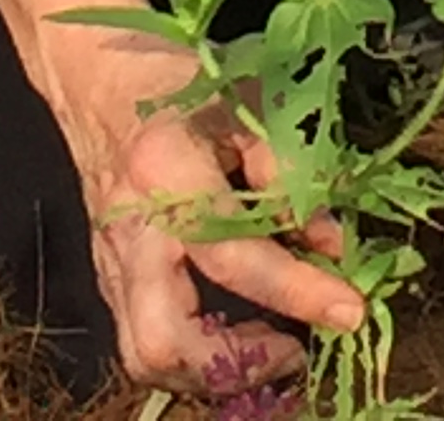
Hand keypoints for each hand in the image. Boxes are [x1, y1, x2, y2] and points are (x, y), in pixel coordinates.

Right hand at [49, 26, 363, 390]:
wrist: (95, 74)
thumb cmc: (177, 78)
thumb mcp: (245, 100)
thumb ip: (290, 171)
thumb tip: (333, 246)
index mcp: (164, 169)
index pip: (232, 253)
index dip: (297, 290)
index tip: (348, 308)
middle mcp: (130, 228)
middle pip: (165, 340)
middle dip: (238, 363)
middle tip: (296, 349)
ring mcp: (110, 258)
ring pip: (146, 354)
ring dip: (214, 369)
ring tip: (273, 347)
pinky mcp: (108, 274)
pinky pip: (143, 338)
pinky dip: (195, 353)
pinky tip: (237, 331)